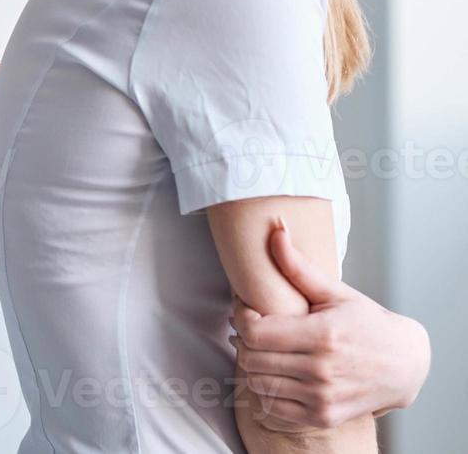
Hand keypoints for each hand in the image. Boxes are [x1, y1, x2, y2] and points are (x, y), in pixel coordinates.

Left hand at [229, 221, 430, 426]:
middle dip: (243, 338)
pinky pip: (272, 407)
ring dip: (252, 364)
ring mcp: (321, 398)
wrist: (404, 366)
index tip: (247, 307)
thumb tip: (275, 231)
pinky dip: (265, 390)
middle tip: (252, 325)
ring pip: (257, 383)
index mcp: (323, 336)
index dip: (241, 317)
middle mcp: (321, 370)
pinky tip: (274, 372)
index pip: (254, 331)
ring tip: (263, 347)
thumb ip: (299, 267)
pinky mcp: (322, 416)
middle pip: (250, 358)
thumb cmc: (367, 324)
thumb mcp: (336, 292)